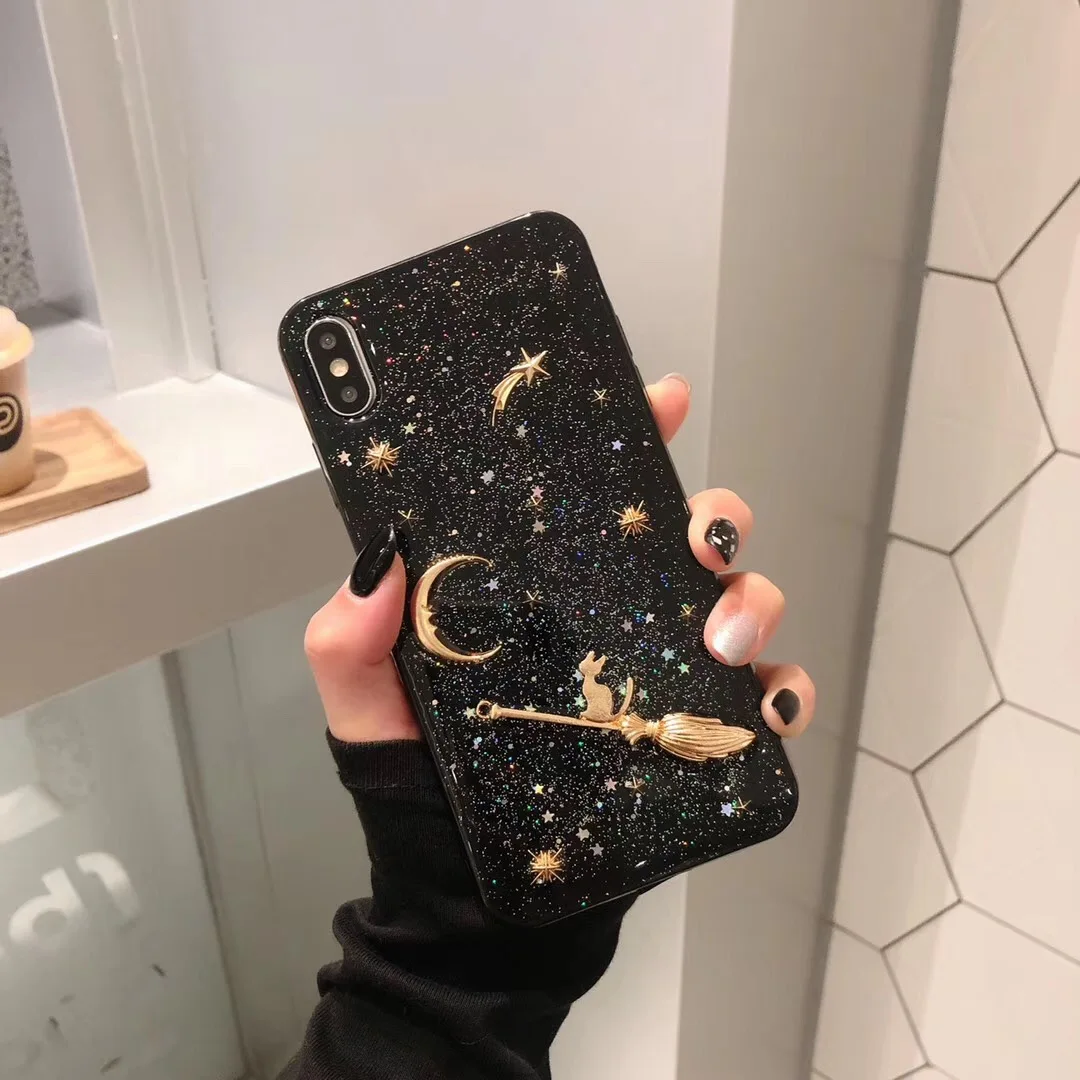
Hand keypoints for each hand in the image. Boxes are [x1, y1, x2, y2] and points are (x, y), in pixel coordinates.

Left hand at [305, 375, 815, 742]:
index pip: (599, 493)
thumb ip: (352, 634)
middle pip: (692, 536)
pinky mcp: (690, 735)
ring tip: (720, 642)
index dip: (637, 433)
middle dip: (716, 522)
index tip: (660, 399)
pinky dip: (783, 692)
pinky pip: (765, 701)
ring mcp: (658, 671)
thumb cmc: (421, 774)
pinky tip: (765, 706)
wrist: (465, 879)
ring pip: (741, 603)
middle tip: (699, 548)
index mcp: (545, 584)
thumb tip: (379, 567)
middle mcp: (612, 614)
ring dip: (754, 603)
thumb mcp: (366, 696)